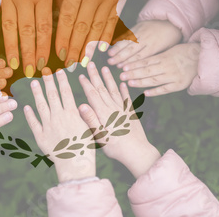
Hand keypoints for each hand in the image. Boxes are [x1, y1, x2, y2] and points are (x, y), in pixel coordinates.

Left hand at [24, 68, 95, 182]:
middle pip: (52, 96)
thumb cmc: (86, 148)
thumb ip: (85, 115)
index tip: (59, 71)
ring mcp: (48, 126)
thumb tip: (81, 103)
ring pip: (41, 106)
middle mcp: (58, 117)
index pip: (66, 92)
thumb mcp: (90, 128)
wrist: (75, 164)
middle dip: (49, 82)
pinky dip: (29, 115)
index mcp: (72, 113)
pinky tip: (26, 107)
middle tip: (45, 71)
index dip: (62, 80)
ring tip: (34, 83)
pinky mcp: (41, 137)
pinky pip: (33, 123)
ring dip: (37, 93)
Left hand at [55, 0, 147, 68]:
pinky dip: (108, 36)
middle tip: (68, 68)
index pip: (67, 19)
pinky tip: (102, 49)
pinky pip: (113, 21)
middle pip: (83, 28)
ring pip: (99, 28)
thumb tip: (57, 18)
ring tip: (84, 64)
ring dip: (90, 48)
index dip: (63, 39)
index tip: (58, 55)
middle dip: (75, 49)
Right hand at [78, 62, 160, 177]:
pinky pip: (126, 98)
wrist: (138, 153)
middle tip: (91, 63)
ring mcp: (123, 110)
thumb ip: (91, 120)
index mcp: (103, 114)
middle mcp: (113, 108)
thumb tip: (81, 105)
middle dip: (96, 75)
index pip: (92, 95)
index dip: (86, 84)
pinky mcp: (131, 114)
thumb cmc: (116, 148)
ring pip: (114, 90)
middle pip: (102, 88)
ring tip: (105, 68)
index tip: (80, 74)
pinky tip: (123, 83)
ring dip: (109, 78)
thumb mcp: (100, 137)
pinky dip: (124, 90)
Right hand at [108, 20, 182, 67]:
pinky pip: (127, 33)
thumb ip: (153, 57)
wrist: (171, 22)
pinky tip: (112, 45)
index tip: (121, 68)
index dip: (130, 62)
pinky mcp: (137, 26)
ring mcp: (141, 31)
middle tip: (110, 63)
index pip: (140, 56)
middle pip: (131, 49)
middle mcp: (146, 38)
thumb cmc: (169, 40)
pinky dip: (119, 39)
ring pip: (127, 41)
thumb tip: (141, 68)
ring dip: (117, 48)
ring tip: (109, 55)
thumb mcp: (166, 50)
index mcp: (155, 46)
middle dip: (120, 56)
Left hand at [120, 43, 199, 96]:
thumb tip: (139, 59)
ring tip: (129, 83)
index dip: (134, 64)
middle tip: (121, 75)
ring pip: (154, 80)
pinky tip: (145, 93)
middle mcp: (167, 66)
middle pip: (147, 70)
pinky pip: (165, 89)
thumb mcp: (169, 50)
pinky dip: (155, 92)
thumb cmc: (184, 53)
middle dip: (133, 73)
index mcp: (164, 57)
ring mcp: (173, 76)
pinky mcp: (179, 85)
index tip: (123, 67)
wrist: (203, 58)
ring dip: (141, 82)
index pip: (146, 61)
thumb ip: (156, 56)